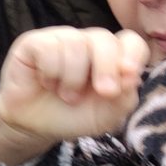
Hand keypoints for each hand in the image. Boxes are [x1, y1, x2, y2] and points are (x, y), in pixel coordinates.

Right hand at [0, 26, 150, 164]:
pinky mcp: (33, 42)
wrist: (34, 127)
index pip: (130, 41)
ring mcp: (60, 39)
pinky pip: (49, 48)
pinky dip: (51, 72)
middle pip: (104, 38)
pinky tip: (46, 82)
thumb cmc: (72, 116)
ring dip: (73, 79)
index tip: (128, 77)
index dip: (132, 55)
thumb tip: (131, 76)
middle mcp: (86, 43)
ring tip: (66, 94)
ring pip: (76, 44)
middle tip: (102, 92)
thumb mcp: (106, 116)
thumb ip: (125, 98)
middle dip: (106, 68)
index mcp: (109, 57)